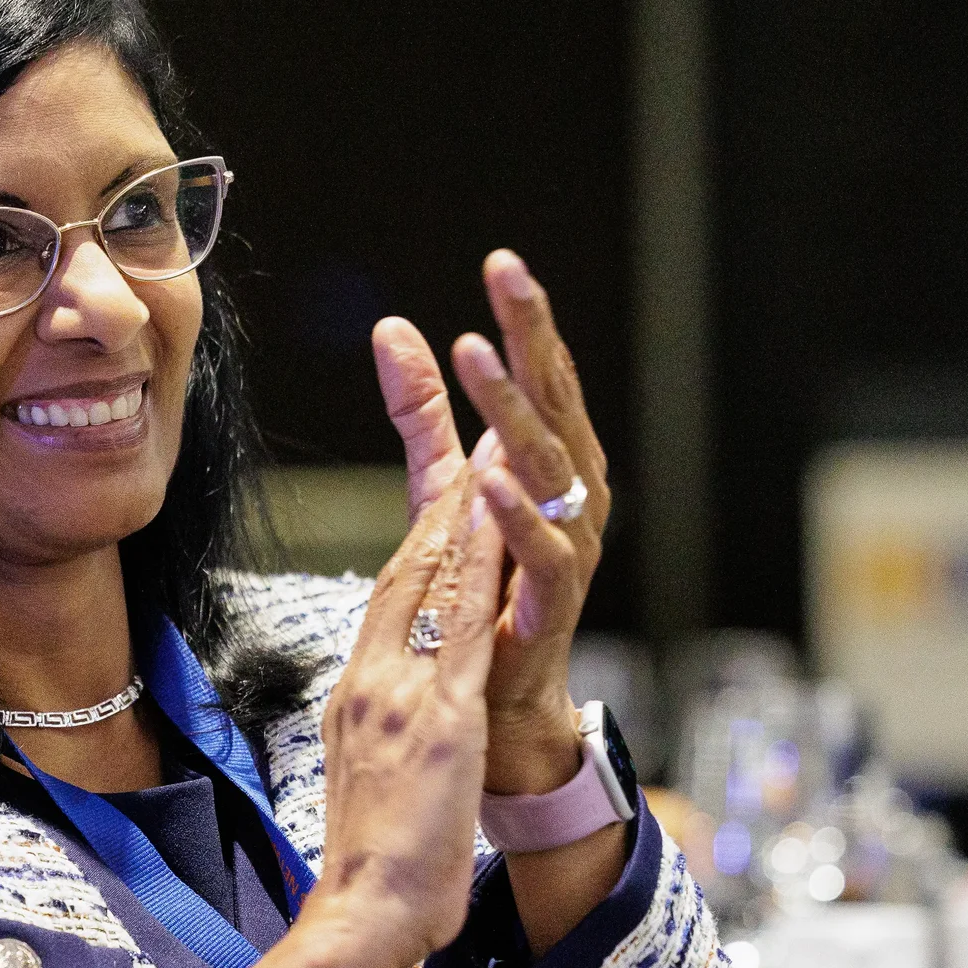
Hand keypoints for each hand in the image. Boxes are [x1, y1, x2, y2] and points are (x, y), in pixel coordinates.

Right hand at [310, 470, 506, 963]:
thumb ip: (379, 736)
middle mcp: (370, 681)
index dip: (420, 539)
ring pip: (433, 583)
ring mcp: (399, 696)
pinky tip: (500, 521)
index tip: (447, 489)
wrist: (361, 914)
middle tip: (470, 438)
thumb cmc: (374, 868)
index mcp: (356, 696)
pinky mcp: (437, 720)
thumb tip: (388, 722)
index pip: (390, 599)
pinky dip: (481, 567)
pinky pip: (464, 627)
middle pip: (406, 572)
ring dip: (465, 510)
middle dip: (441, 500)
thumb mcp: (370, 780)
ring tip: (492, 449)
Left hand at [373, 250, 611, 794]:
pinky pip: (541, 551)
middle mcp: (574, 496)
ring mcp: (569, 548)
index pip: (542, 377)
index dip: (526, 322)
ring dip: (514, 409)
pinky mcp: (553, 604)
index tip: (503, 262)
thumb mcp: (443, 487)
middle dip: (533, 338)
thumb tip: (392, 330)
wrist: (499, 705)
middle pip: (556, 402)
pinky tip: (488, 475)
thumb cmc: (482, 590)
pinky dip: (516, 512)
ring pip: (549, 466)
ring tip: (479, 357)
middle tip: (508, 278)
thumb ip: (424, 413)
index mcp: (552, 463)